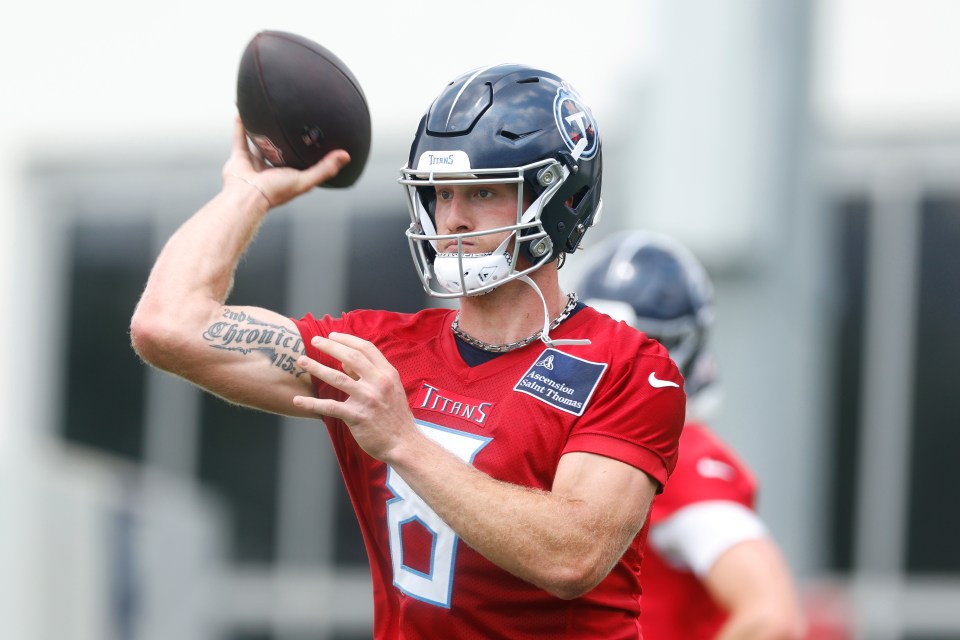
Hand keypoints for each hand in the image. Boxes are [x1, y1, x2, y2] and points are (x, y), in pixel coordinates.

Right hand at [222, 116, 351, 207]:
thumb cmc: (276, 191)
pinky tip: (243, 111)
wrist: (247, 196)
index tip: (316, 136)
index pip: (301, 162)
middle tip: (291, 120)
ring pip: (259, 143)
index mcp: (289, 176)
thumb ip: (325, 168)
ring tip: (267, 114)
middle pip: (280, 151)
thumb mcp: (306, 179)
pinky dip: (240, 125)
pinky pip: (240, 138)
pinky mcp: (239, 158)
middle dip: (285, 139)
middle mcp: (272, 170)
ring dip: (261, 130)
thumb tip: (346, 155)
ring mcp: (255, 164)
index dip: (309, 152)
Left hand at [292, 332, 417, 461]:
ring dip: (316, 367)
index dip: (347, 339)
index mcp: (388, 374)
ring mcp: (368, 399)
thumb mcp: (391, 389)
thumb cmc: (395, 416)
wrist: (404, 443)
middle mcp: (379, 383)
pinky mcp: (357, 417)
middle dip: (329, 346)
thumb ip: (370, 373)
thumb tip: (345, 361)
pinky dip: (311, 403)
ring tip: (301, 361)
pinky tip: (298, 400)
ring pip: (337, 378)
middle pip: (350, 357)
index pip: (366, 348)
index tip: (332, 336)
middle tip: (314, 341)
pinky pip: (329, 406)